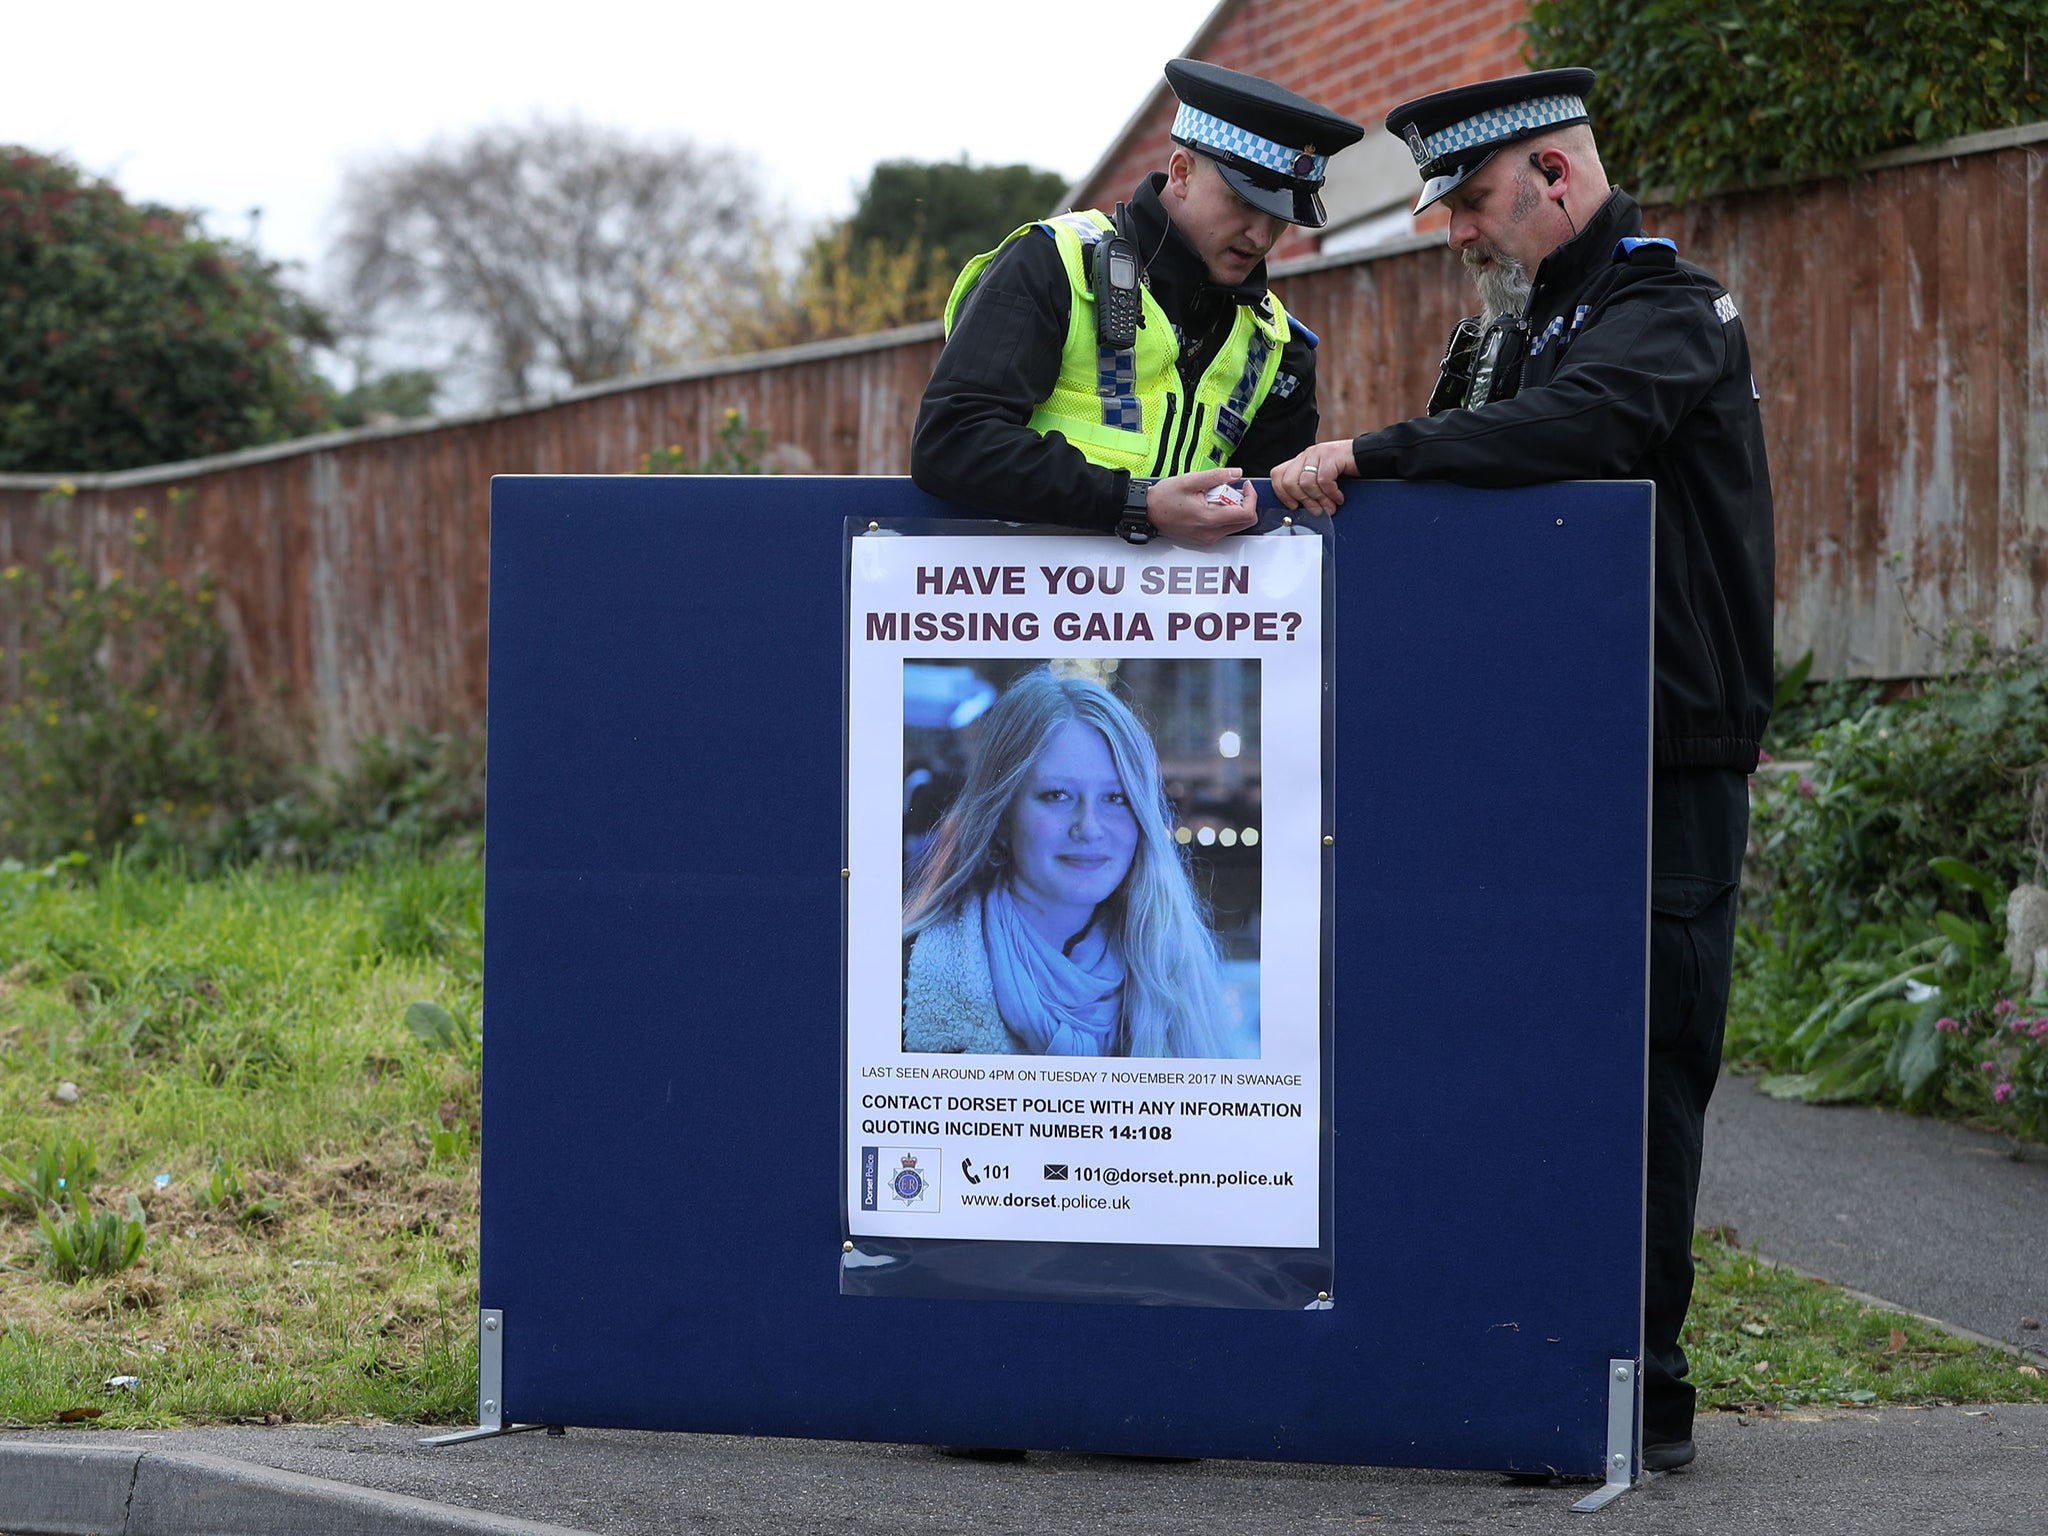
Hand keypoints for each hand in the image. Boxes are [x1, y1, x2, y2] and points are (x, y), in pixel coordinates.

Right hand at [1143, 467, 1257, 545]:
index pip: (1246, 514)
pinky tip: (1209, 503)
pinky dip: (1223, 514)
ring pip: (1236, 525)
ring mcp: (1208, 538)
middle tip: (1229, 489)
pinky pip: (1224, 527)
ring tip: (1215, 495)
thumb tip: (1237, 473)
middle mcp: (1211, 533)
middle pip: (1245, 522)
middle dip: (1243, 503)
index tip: (1245, 485)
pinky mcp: (1204, 538)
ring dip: (1232, 508)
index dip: (1251, 497)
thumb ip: (1216, 476)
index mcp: (1209, 519)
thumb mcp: (1190, 480)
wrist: (1147, 513)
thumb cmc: (1163, 498)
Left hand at [1270, 439, 1358, 513]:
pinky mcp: (1331, 455)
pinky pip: (1324, 480)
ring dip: (1319, 500)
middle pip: (1288, 482)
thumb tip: (1299, 509)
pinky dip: (1331, 493)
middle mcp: (1306, 455)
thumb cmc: (1345, 471)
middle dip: (1302, 501)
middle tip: (1316, 510)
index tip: (1294, 506)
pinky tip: (1339, 498)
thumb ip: (1308, 488)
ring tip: (1329, 507)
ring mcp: (1317, 453)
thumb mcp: (1321, 480)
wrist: (1367, 456)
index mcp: (1300, 461)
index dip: (1282, 494)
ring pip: (1305, 483)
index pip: (1278, 475)